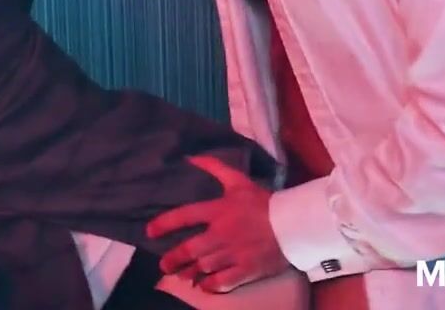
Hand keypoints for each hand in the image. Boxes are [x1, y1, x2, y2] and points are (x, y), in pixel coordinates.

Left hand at [147, 155, 288, 292]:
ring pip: (203, 267)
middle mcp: (221, 233)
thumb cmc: (264, 202)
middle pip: (189, 250)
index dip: (164, 224)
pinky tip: (204, 286)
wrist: (294, 224)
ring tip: (181, 275)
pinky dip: (209, 285)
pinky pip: (221, 281)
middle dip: (172, 259)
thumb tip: (191, 157)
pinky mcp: (246, 269)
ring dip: (189, 272)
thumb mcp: (238, 181)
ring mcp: (233, 253)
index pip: (184, 216)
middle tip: (164, 265)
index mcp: (218, 211)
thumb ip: (214, 168)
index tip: (150, 232)